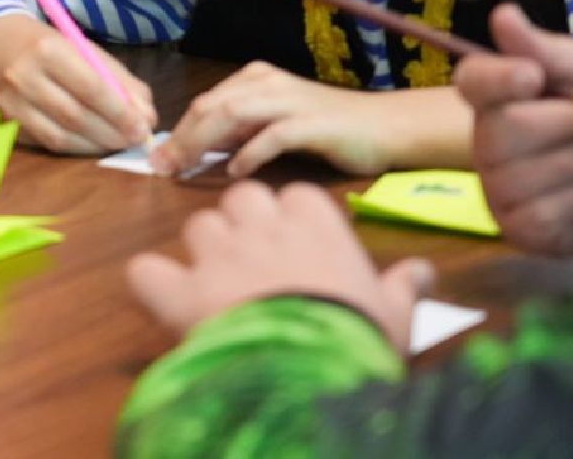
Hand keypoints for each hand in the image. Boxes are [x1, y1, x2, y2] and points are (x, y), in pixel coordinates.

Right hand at [0, 15, 156, 153]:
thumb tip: (147, 119)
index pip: (90, 87)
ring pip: (60, 137)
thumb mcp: (90, 53)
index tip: (144, 128)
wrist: (4, 49)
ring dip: (96, 146)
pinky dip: (77, 149)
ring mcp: (12, 104)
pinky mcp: (8, 124)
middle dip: (111, 133)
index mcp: (49, 51)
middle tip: (135, 141)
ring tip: (118, 144)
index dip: (120, 112)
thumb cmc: (56, 50)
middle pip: (75, 116)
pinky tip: (94, 145)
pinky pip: (47, 144)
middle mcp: (24, 77)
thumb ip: (123, 83)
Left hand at [127, 181, 430, 352]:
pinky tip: (164, 295)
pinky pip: (148, 269)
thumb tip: (424, 271)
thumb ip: (403, 285)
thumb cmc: (359, 339)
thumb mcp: (394, 313)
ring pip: (199, 227)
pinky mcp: (180, 291)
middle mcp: (262, 227)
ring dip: (205, 251)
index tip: (298, 246)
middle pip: (241, 199)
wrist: (314, 375)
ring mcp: (218, 254)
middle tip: (254, 262)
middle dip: (243, 223)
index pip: (296, 198)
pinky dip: (153, 281)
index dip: (293, 221)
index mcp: (316, 224)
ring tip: (216, 286)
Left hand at [153, 62, 419, 177]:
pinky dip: (249, 154)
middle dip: (181, 138)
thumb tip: (195, 149)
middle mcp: (267, 83)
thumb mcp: (271, 123)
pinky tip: (236, 172)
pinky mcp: (312, 123)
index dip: (177, 131)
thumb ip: (238, 131)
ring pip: (233, 115)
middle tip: (161, 167)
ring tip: (185, 169)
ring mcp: (290, 101)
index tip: (158, 159)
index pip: (204, 103)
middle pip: (210, 107)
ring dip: (203, 144)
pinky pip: (272, 136)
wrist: (383, 126)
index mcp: (254, 78)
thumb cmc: (325, 129)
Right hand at [456, 4, 572, 254]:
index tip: (534, 77)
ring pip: (520, 175)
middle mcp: (487, 142)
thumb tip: (502, 13)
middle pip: (498, 132)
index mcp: (499, 97)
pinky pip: (538, 212)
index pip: (470, 82)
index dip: (497, 80)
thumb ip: (545, 49)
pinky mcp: (521, 227)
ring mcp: (500, 188)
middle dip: (566, 124)